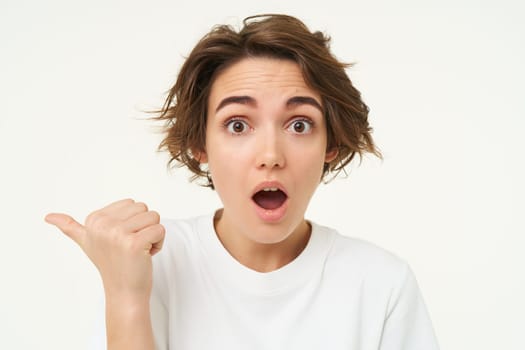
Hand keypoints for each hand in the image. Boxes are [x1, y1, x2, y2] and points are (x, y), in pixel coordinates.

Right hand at [45, 199, 165, 299]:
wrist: (123, 292)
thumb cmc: (111, 264)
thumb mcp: (86, 242)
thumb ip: (70, 227)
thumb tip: (47, 216)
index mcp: (94, 219)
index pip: (132, 203)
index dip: (133, 222)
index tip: (121, 240)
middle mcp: (102, 224)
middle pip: (144, 208)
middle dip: (144, 227)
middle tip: (130, 247)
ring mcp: (116, 234)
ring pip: (154, 217)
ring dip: (152, 236)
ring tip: (137, 251)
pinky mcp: (133, 243)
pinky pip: (160, 230)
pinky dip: (158, 244)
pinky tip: (145, 256)